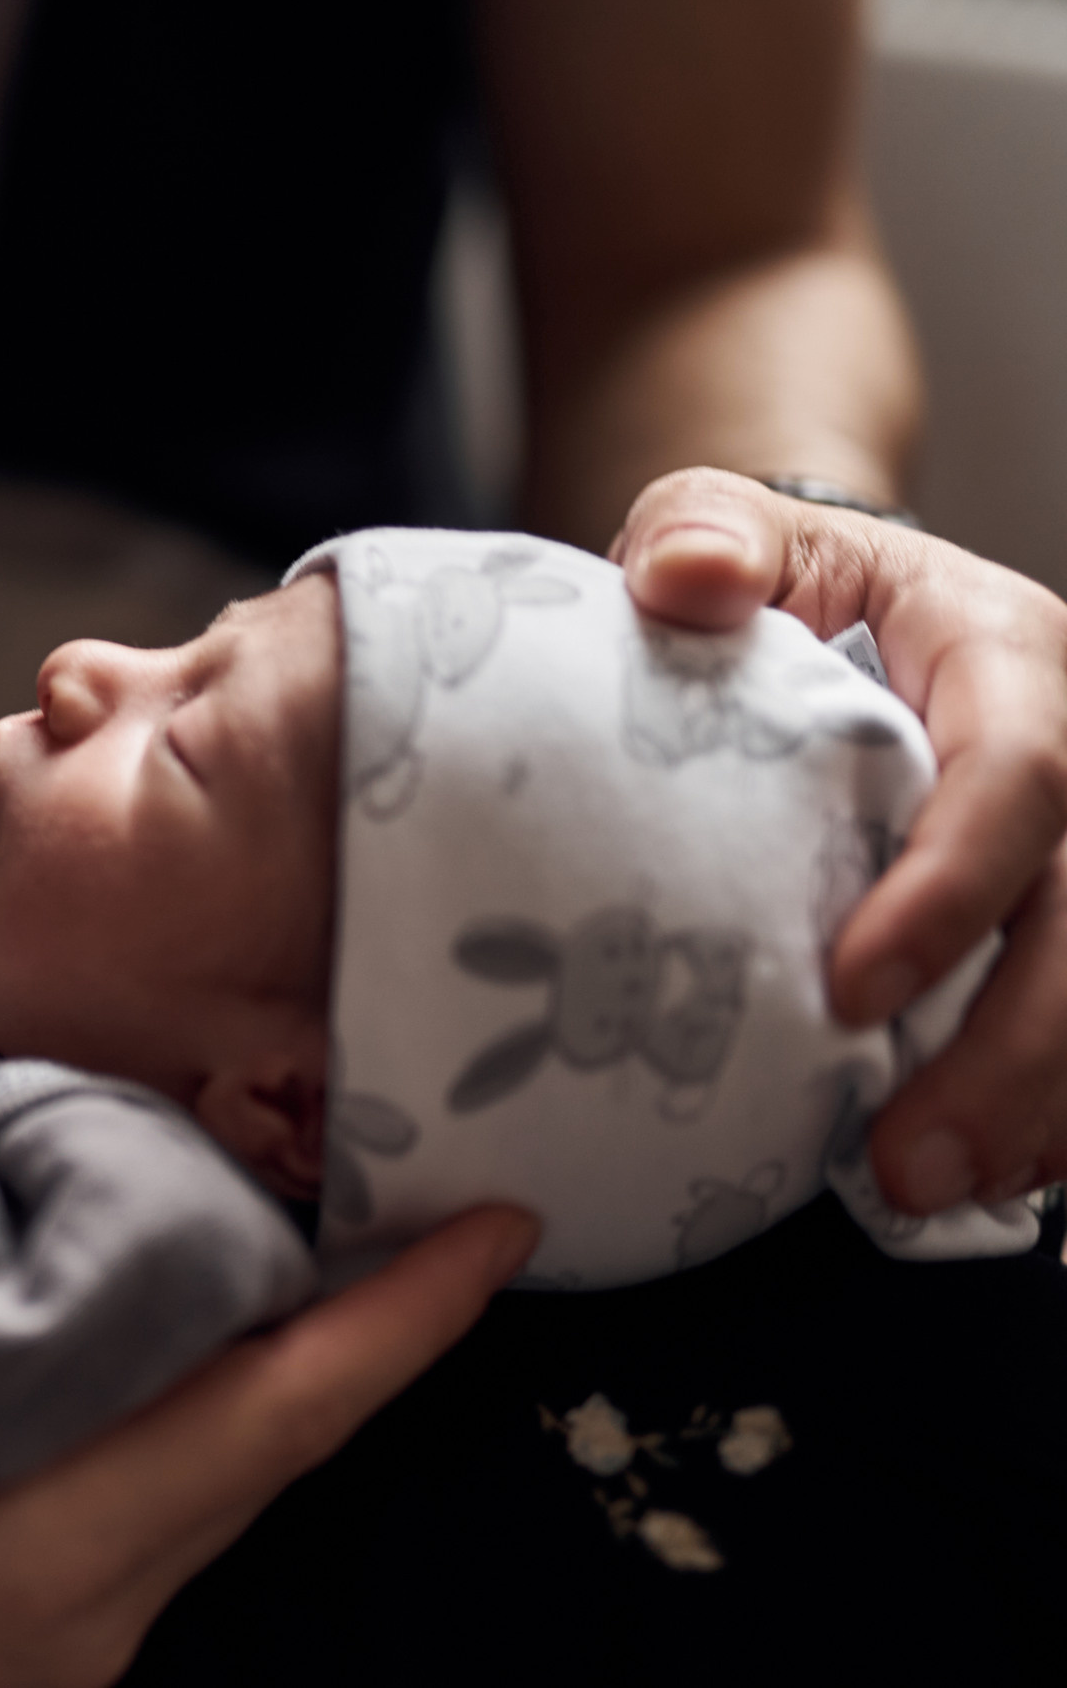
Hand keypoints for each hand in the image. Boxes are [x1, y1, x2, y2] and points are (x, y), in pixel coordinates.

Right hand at [0, 1028, 534, 1687]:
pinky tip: (112, 1341)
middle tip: (385, 1174)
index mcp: (51, 1536)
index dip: (404, 1319)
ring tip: (255, 1230)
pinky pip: (143, 1512)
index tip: (502, 1227)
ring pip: (207, 1478)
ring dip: (254, 1361)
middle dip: (348, 1316)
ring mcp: (67, 1644)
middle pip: (266, 1438)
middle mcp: (94, 1601)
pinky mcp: (27, 1655)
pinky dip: (166, 1412)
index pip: (280, 1410)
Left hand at [614, 466, 1066, 1210]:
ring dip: (1039, 1104)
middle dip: (1013, 1052)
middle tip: (908, 1160)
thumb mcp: (725, 527)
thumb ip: (702, 538)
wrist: (835, 609)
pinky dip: (1050, 1106)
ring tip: (933, 1189)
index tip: (850, 991)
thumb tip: (685, 578)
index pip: (1024, 775)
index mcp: (1008, 653)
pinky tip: (986, 1176)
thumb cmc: (771, 579)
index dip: (952, 893)